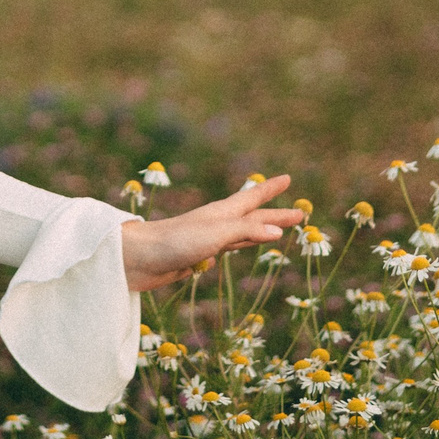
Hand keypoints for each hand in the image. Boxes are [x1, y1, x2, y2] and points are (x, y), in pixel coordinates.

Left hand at [118, 173, 306, 292]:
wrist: (139, 259)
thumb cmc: (175, 241)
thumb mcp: (216, 233)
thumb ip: (246, 231)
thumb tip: (278, 232)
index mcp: (222, 213)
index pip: (253, 198)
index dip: (271, 190)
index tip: (288, 179)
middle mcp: (217, 223)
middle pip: (253, 217)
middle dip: (275, 215)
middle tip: (299, 214)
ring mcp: (208, 239)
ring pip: (243, 233)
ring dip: (261, 230)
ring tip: (277, 230)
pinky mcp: (199, 256)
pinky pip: (229, 249)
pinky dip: (242, 246)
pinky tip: (241, 247)